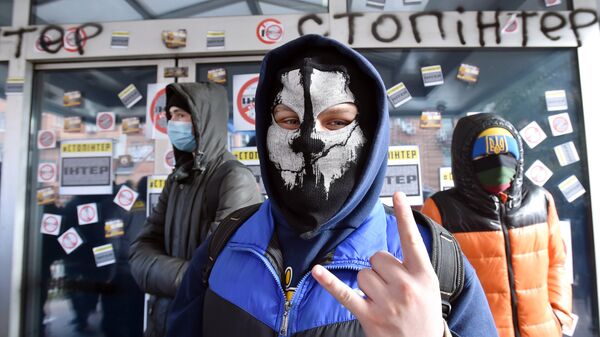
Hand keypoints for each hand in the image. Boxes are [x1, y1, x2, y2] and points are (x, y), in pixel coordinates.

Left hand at [311, 192, 443, 336]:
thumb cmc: (424, 314)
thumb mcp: (429, 287)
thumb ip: (411, 265)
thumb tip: (386, 249)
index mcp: (423, 275)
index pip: (412, 240)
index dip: (405, 216)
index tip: (399, 195)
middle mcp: (405, 286)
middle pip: (377, 257)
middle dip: (380, 268)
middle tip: (392, 288)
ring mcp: (387, 302)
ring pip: (363, 273)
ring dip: (368, 284)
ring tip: (383, 300)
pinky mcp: (369, 315)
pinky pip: (344, 293)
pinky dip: (330, 282)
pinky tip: (317, 272)